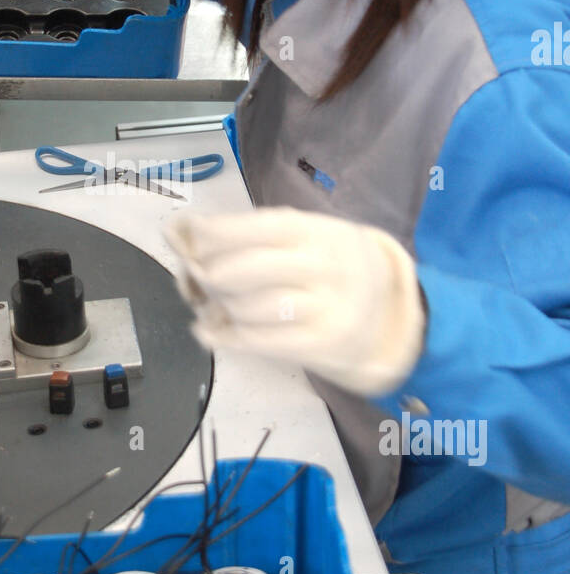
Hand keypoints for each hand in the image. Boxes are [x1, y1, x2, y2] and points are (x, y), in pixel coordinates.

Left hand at [163, 207, 425, 396]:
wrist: (391, 316)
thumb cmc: (335, 267)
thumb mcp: (310, 236)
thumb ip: (254, 232)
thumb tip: (182, 230)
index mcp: (319, 232)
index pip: (257, 228)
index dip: (213, 232)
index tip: (183, 233)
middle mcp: (324, 268)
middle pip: (244, 270)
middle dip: (208, 274)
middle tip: (196, 274)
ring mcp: (325, 309)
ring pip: (248, 308)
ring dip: (217, 307)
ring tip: (211, 304)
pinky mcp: (321, 346)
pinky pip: (259, 341)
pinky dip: (225, 337)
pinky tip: (210, 330)